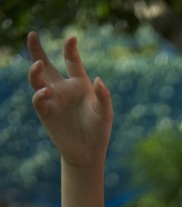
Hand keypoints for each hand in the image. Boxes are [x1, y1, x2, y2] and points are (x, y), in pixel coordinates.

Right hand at [27, 31, 112, 166]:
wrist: (89, 154)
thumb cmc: (99, 131)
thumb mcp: (105, 113)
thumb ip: (103, 97)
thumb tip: (98, 80)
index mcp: (78, 84)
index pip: (71, 61)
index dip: (70, 48)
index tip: (72, 38)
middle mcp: (63, 89)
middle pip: (46, 66)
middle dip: (37, 50)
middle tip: (33, 34)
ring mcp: (53, 101)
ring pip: (37, 80)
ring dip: (35, 71)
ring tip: (39, 64)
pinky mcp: (46, 114)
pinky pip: (38, 101)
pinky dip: (40, 95)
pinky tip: (46, 91)